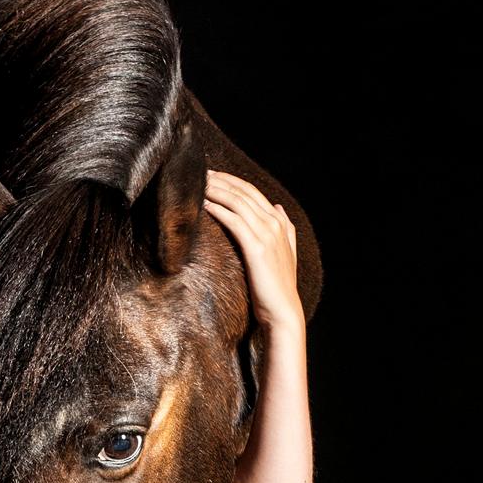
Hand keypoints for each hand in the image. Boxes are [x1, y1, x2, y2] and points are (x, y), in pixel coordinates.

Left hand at [204, 170, 301, 330]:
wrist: (282, 312)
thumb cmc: (277, 287)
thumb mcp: (285, 253)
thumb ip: (285, 228)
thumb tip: (278, 207)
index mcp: (279, 222)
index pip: (252, 192)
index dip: (231, 180)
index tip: (211, 174)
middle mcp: (275, 223)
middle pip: (243, 192)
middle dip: (220, 179)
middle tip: (199, 171)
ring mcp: (267, 234)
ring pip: (238, 202)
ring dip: (216, 190)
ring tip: (198, 183)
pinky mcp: (256, 247)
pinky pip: (234, 221)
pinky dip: (219, 209)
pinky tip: (204, 204)